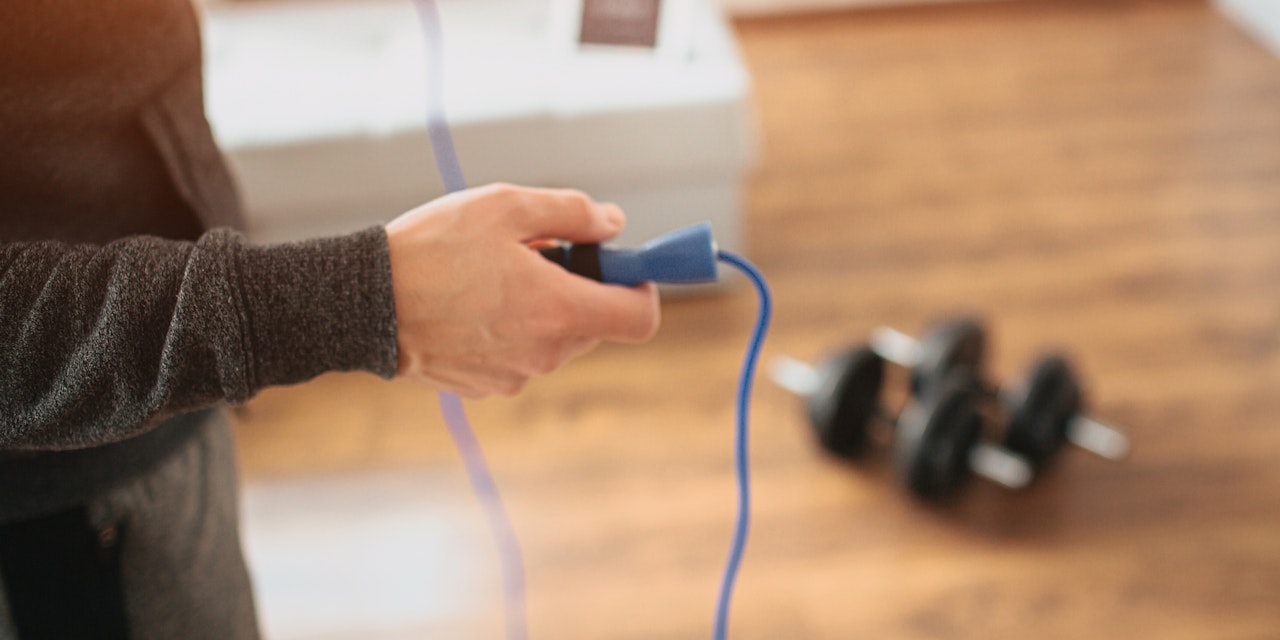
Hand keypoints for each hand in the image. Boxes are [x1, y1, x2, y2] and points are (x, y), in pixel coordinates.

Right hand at [385, 183, 660, 396]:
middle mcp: (546, 352)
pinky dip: (513, 328)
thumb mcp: (505, 206)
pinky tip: (473, 302)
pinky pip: (523, 354)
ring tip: (496, 273)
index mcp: (560, 310)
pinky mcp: (488, 385)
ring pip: (558, 337)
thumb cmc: (432, 249)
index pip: (640, 318)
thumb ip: (572, 213)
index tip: (621, 264)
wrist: (364, 304)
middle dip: (582, 286)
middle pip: (597, 323)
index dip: (641, 287)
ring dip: (545, 306)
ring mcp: (516, 374)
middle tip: (540, 252)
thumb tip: (613, 224)